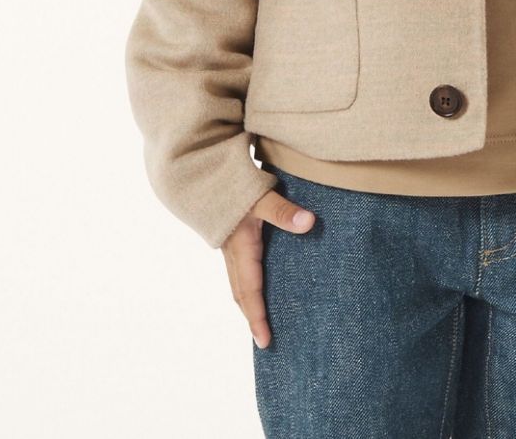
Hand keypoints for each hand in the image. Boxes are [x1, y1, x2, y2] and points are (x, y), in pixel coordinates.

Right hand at [221, 186, 317, 348]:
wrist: (206, 174)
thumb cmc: (235, 186)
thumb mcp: (261, 197)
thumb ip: (283, 211)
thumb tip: (309, 223)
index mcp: (241, 249)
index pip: (250, 292)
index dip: (257, 318)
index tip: (264, 341)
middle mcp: (233, 253)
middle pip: (241, 293)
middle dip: (252, 318)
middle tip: (265, 341)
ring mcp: (230, 247)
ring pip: (238, 283)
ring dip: (249, 303)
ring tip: (262, 321)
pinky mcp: (232, 239)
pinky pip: (239, 271)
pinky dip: (247, 286)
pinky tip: (258, 286)